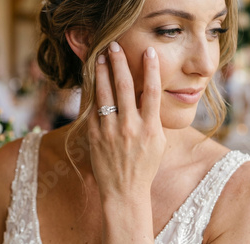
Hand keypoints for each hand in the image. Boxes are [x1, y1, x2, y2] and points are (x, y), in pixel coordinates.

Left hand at [87, 42, 165, 202]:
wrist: (124, 192)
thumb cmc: (144, 167)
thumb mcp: (158, 143)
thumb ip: (152, 118)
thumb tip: (148, 96)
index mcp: (151, 128)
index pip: (152, 91)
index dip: (151, 69)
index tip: (149, 52)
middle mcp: (130, 127)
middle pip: (125, 87)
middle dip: (120, 63)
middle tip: (115, 46)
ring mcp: (111, 131)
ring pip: (105, 94)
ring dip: (103, 73)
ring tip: (100, 57)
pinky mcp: (95, 136)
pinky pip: (92, 109)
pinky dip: (92, 93)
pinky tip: (92, 81)